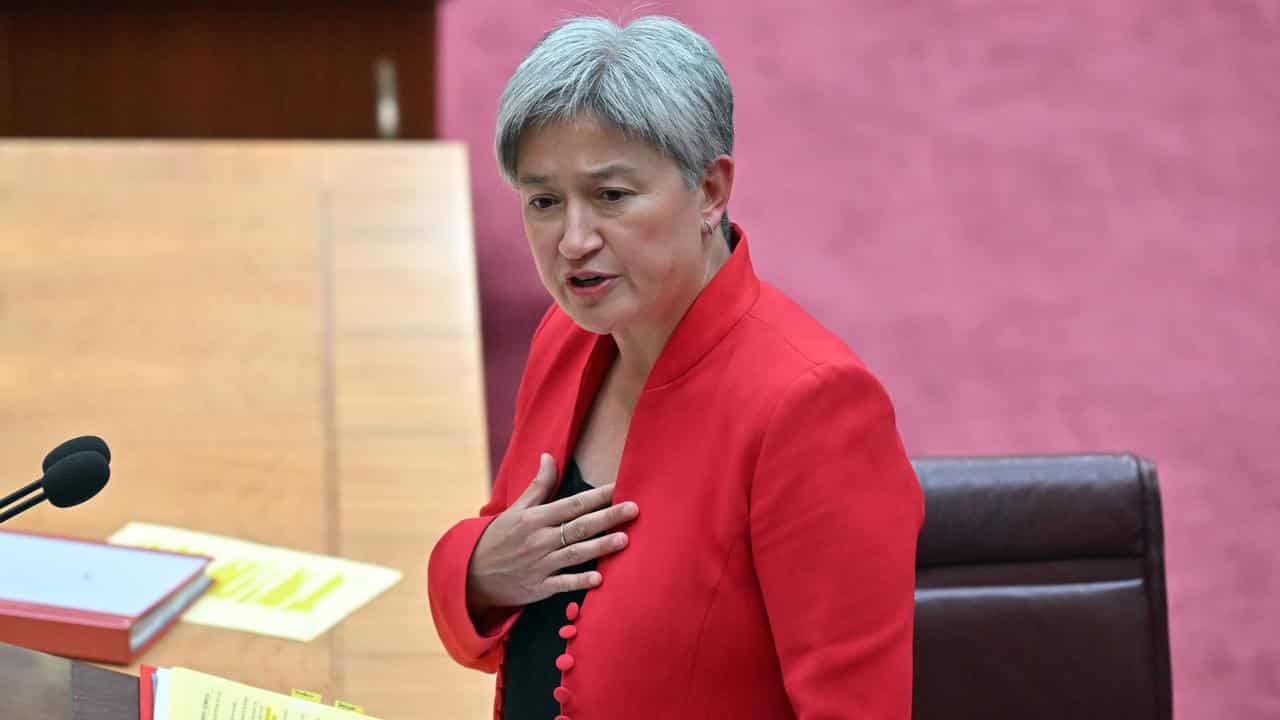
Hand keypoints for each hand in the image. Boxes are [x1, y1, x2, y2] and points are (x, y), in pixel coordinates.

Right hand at [466, 453, 638, 621]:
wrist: (472, 574)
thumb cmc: (499, 538)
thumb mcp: (515, 509)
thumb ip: (538, 486)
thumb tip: (548, 456)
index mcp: (534, 518)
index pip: (572, 504)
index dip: (597, 495)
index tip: (620, 487)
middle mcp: (538, 540)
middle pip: (579, 526)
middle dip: (607, 517)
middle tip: (633, 509)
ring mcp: (539, 564)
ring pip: (575, 554)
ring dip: (600, 547)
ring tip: (624, 539)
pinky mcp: (539, 587)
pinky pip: (562, 584)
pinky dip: (579, 582)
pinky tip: (599, 579)